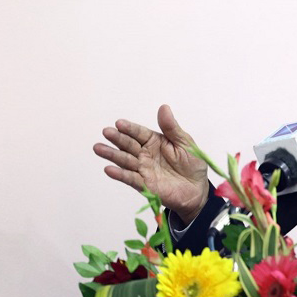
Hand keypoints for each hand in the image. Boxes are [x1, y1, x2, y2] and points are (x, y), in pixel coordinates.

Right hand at [93, 104, 208, 222]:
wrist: (198, 188)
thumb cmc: (191, 164)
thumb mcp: (185, 143)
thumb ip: (172, 128)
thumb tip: (164, 108)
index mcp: (154, 141)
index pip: (139, 133)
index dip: (130, 128)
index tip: (119, 123)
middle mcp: (145, 154)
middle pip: (128, 145)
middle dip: (117, 139)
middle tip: (106, 132)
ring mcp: (143, 169)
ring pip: (125, 160)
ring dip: (111, 155)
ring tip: (98, 148)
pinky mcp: (144, 184)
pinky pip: (131, 178)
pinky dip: (120, 174)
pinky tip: (109, 169)